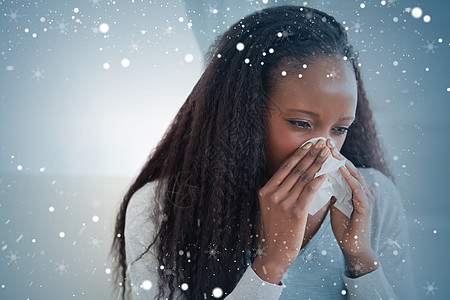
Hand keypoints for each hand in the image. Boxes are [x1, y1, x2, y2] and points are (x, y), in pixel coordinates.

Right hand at [252, 139, 329, 283]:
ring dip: (318, 164)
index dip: (298, 155)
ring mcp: (283, 203)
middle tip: (321, 144)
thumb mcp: (271, 206)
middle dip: (310, 155)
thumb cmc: (276, 228)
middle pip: (295, 170)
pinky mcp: (296, 212)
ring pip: (304, 178)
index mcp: (265, 191)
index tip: (308, 144)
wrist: (275, 251)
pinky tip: (327, 172)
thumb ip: (278, 191)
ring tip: (327, 154)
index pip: (284, 168)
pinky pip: (310, 191)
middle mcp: (273, 194)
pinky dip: (319, 180)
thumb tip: (293, 174)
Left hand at [326, 140, 377, 276]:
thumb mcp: (334, 202)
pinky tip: (340, 170)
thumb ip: (330, 189)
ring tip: (331, 151)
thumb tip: (316, 175)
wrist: (353, 246)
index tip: (319, 144)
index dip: (331, 156)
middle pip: (348, 167)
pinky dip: (348, 178)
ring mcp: (366, 197)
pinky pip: (357, 189)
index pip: (342, 167)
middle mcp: (362, 189)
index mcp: (354, 187)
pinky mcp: (366, 207)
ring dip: (342, 162)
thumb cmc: (343, 224)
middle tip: (325, 141)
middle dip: (336, 154)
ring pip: (353, 174)